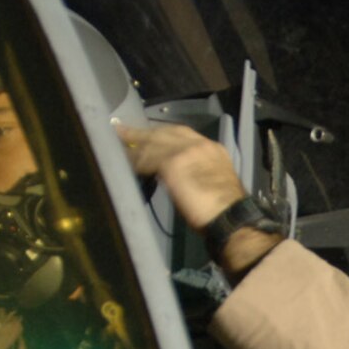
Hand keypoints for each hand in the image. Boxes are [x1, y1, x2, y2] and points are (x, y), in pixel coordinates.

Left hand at [113, 122, 245, 232]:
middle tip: (124, 130)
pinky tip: (125, 160)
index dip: (164, 134)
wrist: (230, 218)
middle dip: (145, 132)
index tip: (150, 135)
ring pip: (155, 143)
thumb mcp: (214, 182)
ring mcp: (187, 151)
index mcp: (213, 150)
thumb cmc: (223, 211)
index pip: (183, 135)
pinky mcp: (173, 162)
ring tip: (117, 140)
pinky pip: (149, 157)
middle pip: (166, 132)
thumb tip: (180, 176)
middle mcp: (201, 144)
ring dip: (135, 143)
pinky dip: (135, 159)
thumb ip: (197, 172)